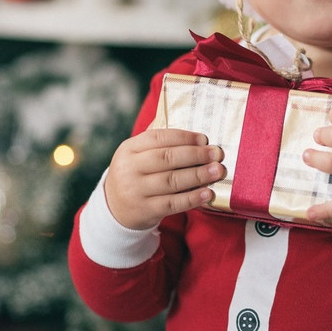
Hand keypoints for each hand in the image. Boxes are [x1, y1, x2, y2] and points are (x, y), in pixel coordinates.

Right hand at [104, 127, 224, 229]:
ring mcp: (136, 191)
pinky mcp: (145, 210)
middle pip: (166, 158)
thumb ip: (157, 139)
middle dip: (195, 155)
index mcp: (129, 149)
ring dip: (198, 175)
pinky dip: (192, 198)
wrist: (114, 209)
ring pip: (171, 181)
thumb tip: (187, 119)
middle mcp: (130, 169)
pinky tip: (208, 193)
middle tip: (216, 153)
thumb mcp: (136, 154)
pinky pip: (172, 204)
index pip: (158, 138)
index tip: (204, 138)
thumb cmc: (135, 174)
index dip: (183, 137)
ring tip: (217, 171)